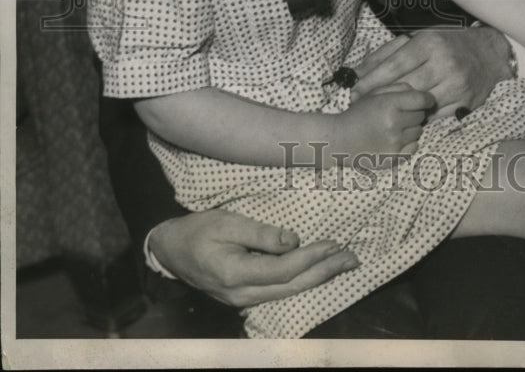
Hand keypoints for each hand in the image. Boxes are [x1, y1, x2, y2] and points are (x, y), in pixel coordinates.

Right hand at [148, 210, 358, 307]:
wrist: (171, 251)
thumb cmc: (197, 231)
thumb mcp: (227, 222)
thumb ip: (261, 234)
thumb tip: (294, 241)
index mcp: (236, 274)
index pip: (284, 270)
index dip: (312, 257)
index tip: (334, 243)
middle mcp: (242, 295)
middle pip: (293, 286)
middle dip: (325, 272)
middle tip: (353, 258)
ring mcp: (243, 300)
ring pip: (289, 292)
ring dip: (318, 277)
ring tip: (343, 264)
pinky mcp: (245, 297)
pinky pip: (280, 291)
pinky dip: (302, 281)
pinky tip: (318, 273)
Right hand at [329, 82, 434, 162]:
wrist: (339, 139)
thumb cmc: (358, 113)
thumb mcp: (374, 93)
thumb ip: (399, 89)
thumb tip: (423, 95)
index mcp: (389, 104)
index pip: (422, 100)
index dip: (428, 99)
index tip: (427, 100)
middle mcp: (394, 123)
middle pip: (421, 116)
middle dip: (414, 113)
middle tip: (401, 113)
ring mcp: (394, 142)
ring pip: (418, 132)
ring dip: (411, 128)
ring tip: (395, 127)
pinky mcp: (393, 158)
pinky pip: (414, 147)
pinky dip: (408, 143)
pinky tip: (395, 139)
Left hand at [351, 25, 514, 120]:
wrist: (489, 53)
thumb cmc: (448, 43)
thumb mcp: (421, 38)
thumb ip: (390, 52)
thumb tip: (360, 70)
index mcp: (430, 43)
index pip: (395, 65)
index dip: (372, 80)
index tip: (354, 91)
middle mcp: (444, 63)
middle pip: (404, 86)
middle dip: (380, 97)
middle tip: (361, 105)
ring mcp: (456, 84)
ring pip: (418, 104)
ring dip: (398, 110)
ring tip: (381, 113)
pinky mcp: (465, 102)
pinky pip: (435, 116)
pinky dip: (419, 117)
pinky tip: (407, 117)